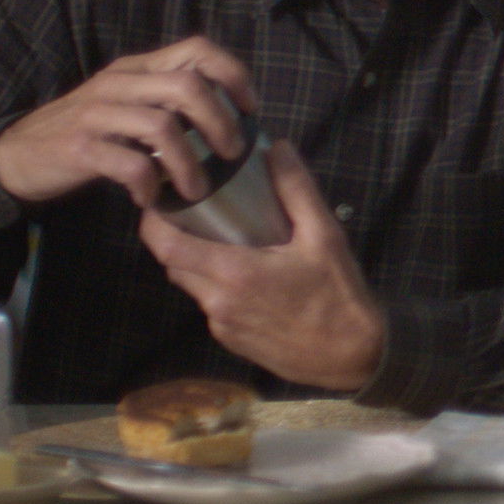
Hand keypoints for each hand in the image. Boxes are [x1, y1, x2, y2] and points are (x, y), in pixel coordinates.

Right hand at [0, 37, 256, 208]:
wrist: (16, 154)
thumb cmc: (87, 132)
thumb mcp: (127, 103)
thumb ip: (166, 101)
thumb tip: (228, 119)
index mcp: (138, 68)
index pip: (197, 49)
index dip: (233, 75)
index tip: (250, 109)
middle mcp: (119, 82)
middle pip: (188, 87)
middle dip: (221, 123)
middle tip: (231, 154)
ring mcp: (97, 113)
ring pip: (163, 127)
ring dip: (190, 165)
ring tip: (196, 190)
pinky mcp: (79, 147)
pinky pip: (130, 164)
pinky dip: (150, 185)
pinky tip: (152, 199)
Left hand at [139, 141, 387, 391]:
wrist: (352, 357)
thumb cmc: (338, 294)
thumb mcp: (324, 235)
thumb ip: (296, 190)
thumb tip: (277, 147)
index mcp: (234, 272)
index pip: (167, 245)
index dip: (152, 221)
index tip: (158, 200)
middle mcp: (217, 300)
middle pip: (173, 264)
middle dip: (175, 237)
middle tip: (194, 214)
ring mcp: (221, 324)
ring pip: (191, 286)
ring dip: (198, 262)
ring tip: (224, 242)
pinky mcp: (230, 340)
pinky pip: (210, 305)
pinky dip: (218, 287)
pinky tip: (249, 278)